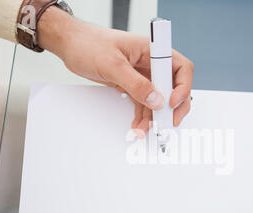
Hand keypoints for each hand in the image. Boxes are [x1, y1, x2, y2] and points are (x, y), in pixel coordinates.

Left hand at [38, 7, 193, 136]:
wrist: (70, 45)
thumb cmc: (88, 44)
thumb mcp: (113, 65)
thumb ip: (136, 84)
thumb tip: (156, 101)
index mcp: (152, 50)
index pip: (180, 68)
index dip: (182, 87)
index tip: (172, 102)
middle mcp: (150, 62)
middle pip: (174, 86)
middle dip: (173, 107)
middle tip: (168, 122)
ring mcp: (142, 74)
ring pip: (158, 99)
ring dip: (154, 116)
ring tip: (146, 128)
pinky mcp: (132, 84)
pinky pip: (143, 103)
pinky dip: (143, 115)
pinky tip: (138, 124)